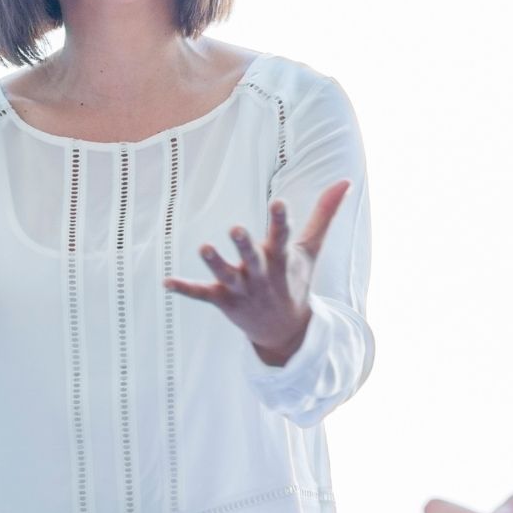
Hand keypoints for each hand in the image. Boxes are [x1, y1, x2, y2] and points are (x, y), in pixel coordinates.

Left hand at [166, 179, 350, 365]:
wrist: (285, 332)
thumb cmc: (295, 281)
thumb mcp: (311, 250)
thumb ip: (324, 215)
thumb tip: (346, 181)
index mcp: (281, 260)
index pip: (282, 237)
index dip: (280, 220)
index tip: (278, 203)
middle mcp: (261, 275)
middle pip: (252, 259)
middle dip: (245, 246)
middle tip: (236, 229)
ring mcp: (241, 290)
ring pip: (226, 276)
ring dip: (215, 264)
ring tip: (204, 247)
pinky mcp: (223, 301)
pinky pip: (202, 295)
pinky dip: (185, 289)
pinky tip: (166, 281)